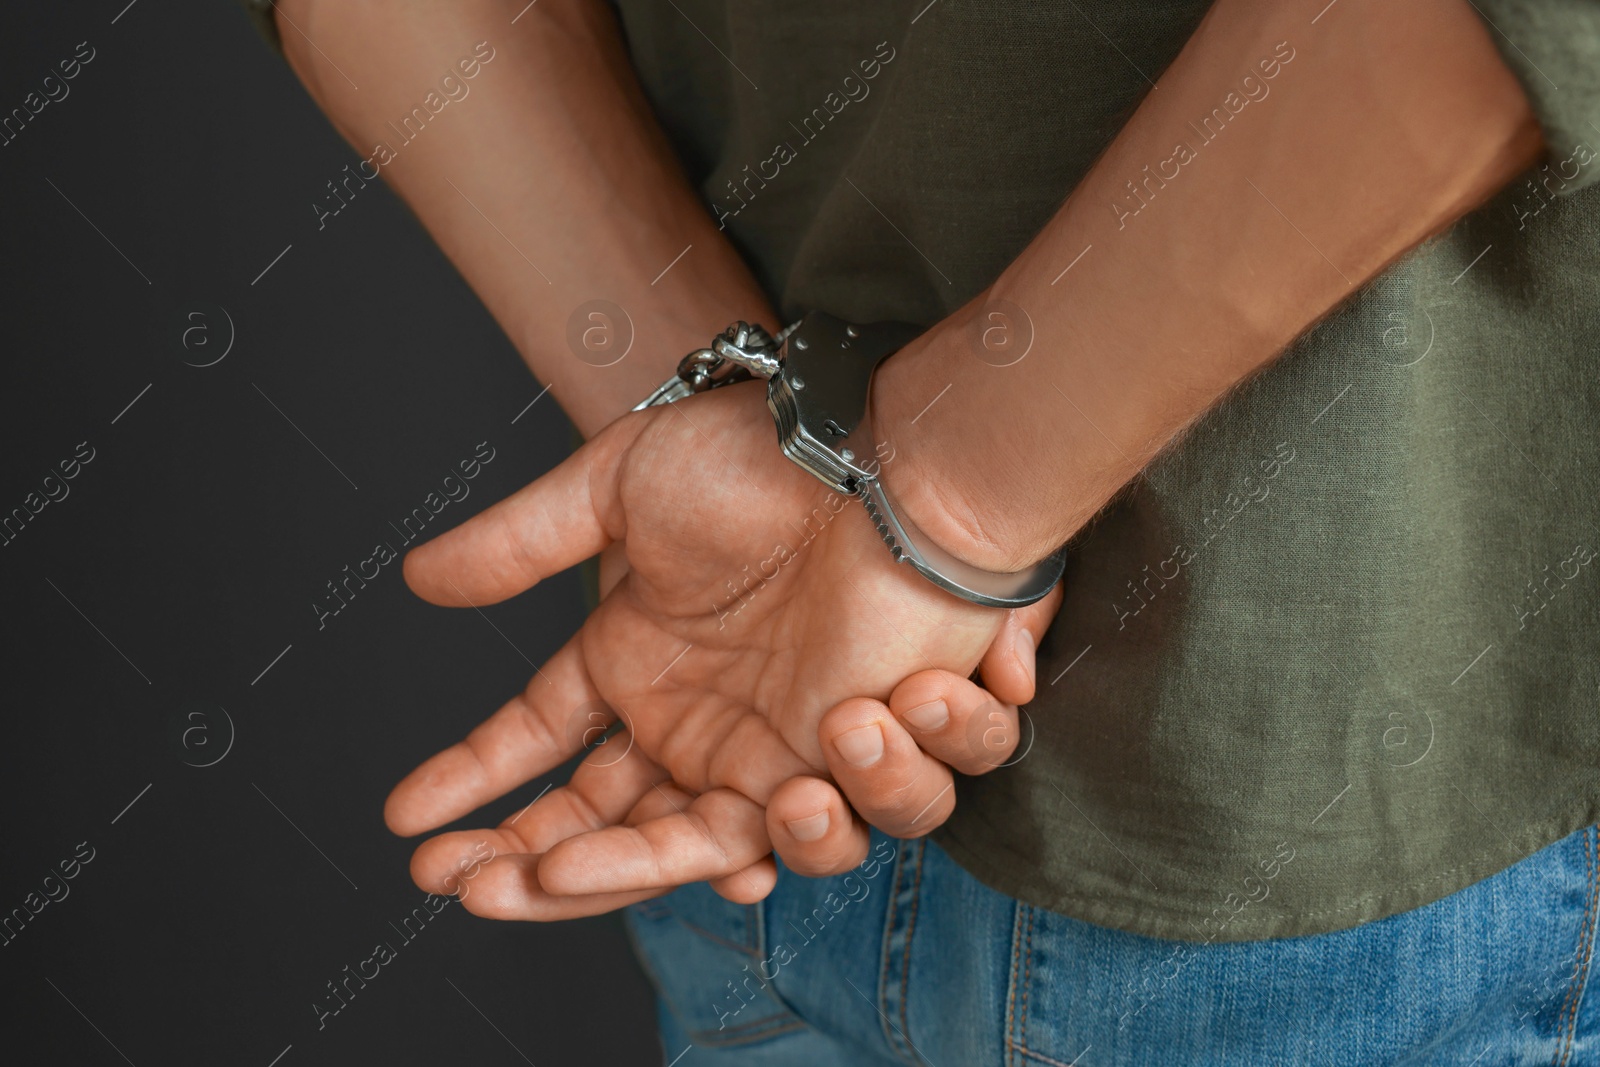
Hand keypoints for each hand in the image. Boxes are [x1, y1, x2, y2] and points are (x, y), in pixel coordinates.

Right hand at [384, 378, 1054, 916]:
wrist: (876, 452)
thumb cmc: (759, 459)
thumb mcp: (616, 488)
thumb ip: (520, 541)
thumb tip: (417, 577)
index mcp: (635, 665)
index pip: (539, 745)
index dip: (473, 788)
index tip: (405, 824)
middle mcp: (697, 723)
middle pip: (602, 831)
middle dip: (530, 868)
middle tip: (467, 883)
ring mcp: (774, 747)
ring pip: (708, 854)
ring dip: (640, 869)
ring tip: (567, 860)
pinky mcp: (855, 757)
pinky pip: (840, 828)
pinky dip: (817, 823)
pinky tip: (785, 799)